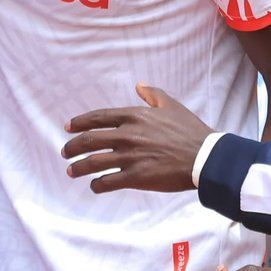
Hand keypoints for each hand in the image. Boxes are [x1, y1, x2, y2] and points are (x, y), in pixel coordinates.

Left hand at [62, 84, 214, 193]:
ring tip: (71, 171)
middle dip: (73, 147)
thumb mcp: (171, 105)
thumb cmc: (190, 130)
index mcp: (133, 116)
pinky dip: (97, 184)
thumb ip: (152, 94)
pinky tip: (94, 185)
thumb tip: (139, 85)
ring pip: (94, 162)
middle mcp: (127, 135)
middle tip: (65, 152)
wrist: (205, 157)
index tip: (67, 128)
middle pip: (89, 140)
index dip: (79, 123)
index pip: (98, 118)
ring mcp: (130, 156)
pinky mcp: (136, 176)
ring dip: (79, 167)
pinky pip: (108, 181)